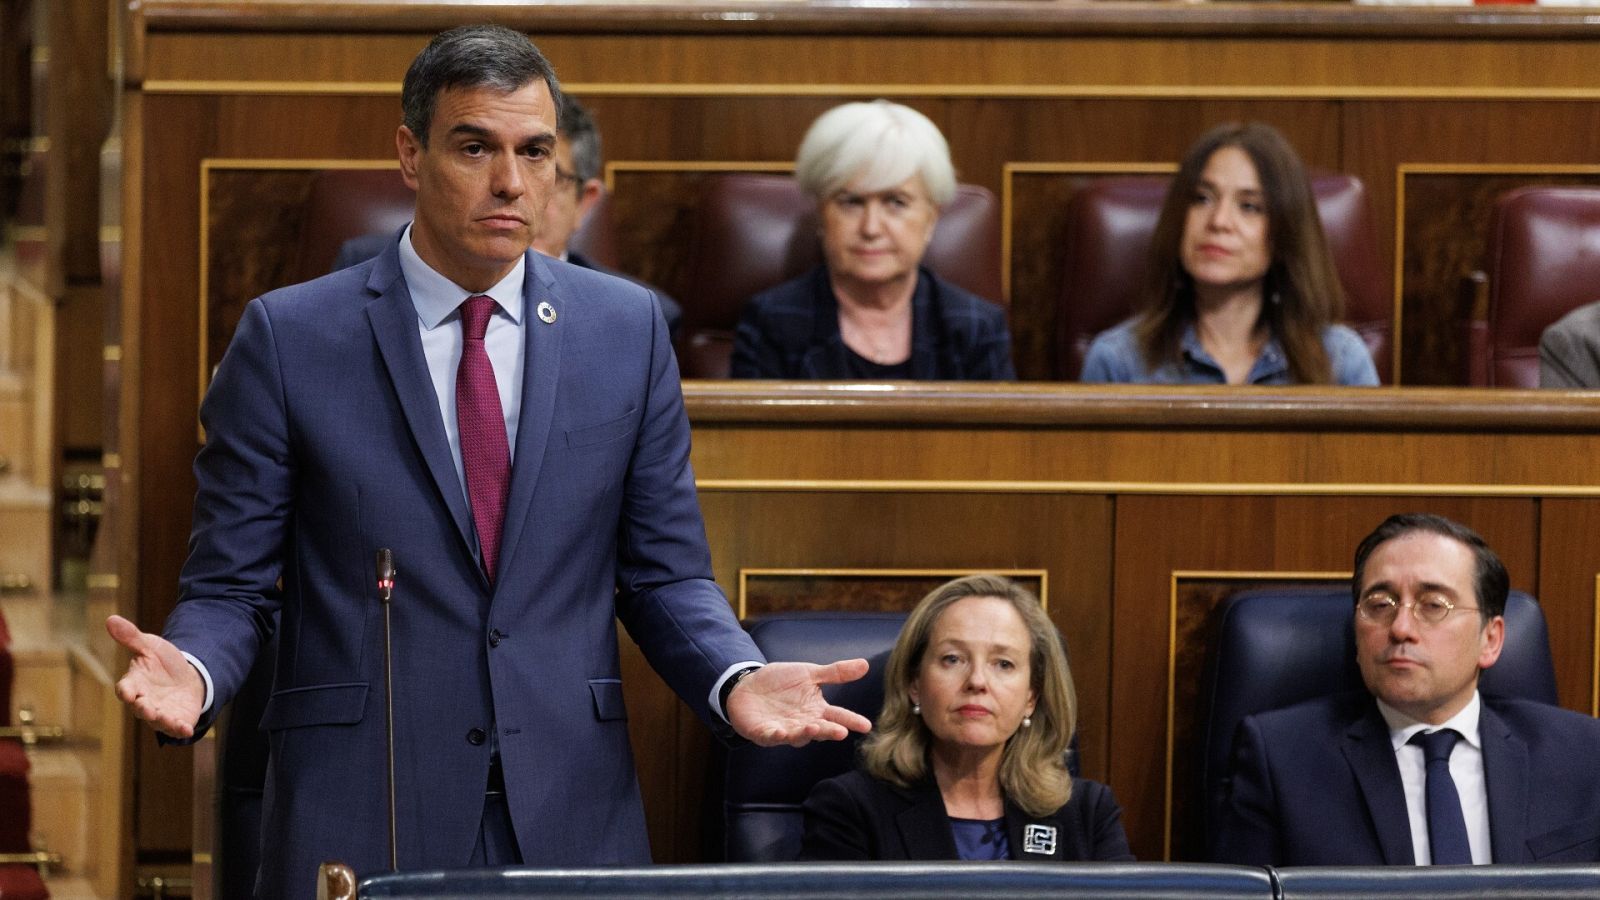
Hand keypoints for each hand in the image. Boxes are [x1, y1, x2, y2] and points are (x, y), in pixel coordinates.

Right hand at [106, 614, 204, 738]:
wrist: (188, 676)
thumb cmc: (163, 663)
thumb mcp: (150, 646)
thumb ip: (132, 637)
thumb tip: (110, 618)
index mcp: (135, 684)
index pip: (125, 689)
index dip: (126, 691)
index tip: (127, 692)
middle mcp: (144, 702)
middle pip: (140, 708)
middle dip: (143, 708)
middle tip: (147, 707)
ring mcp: (161, 713)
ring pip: (157, 721)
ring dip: (161, 720)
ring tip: (165, 718)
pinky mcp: (178, 720)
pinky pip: (176, 728)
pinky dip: (180, 730)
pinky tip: (186, 729)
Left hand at [726, 659, 871, 747]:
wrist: (748, 685)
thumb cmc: (781, 682)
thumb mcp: (809, 674)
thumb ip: (835, 673)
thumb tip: (865, 664)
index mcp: (816, 710)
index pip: (837, 716)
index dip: (851, 721)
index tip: (866, 725)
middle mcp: (803, 724)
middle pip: (819, 730)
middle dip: (829, 732)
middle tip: (841, 732)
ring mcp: (784, 730)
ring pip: (797, 736)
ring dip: (804, 734)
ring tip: (813, 728)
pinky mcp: (763, 732)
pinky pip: (770, 736)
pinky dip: (775, 735)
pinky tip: (780, 731)